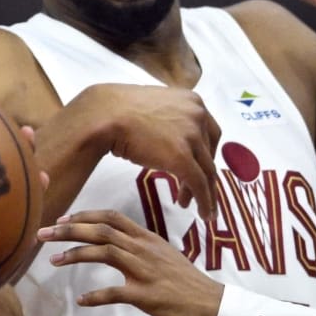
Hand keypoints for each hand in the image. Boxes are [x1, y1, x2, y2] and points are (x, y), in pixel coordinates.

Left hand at [39, 209, 223, 315]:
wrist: (215, 306)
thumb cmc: (189, 286)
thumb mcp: (165, 258)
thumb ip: (142, 250)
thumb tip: (119, 247)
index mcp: (148, 239)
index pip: (111, 218)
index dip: (83, 217)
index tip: (62, 220)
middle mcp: (145, 250)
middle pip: (101, 231)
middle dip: (69, 230)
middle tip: (43, 234)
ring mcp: (146, 272)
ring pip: (105, 253)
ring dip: (75, 255)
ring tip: (53, 261)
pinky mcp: (148, 296)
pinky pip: (116, 293)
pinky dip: (96, 295)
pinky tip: (82, 300)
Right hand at [71, 84, 221, 221]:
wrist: (105, 114)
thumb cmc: (120, 111)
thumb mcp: (155, 109)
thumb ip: (170, 119)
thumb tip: (169, 134)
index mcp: (193, 102)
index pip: (210, 134)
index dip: (206, 155)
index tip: (199, 168)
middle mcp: (198, 116)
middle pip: (209, 154)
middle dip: (204, 175)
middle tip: (194, 192)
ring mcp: (191, 136)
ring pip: (207, 171)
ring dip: (206, 193)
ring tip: (198, 208)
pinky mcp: (182, 157)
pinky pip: (199, 184)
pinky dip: (205, 201)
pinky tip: (203, 214)